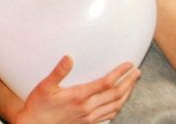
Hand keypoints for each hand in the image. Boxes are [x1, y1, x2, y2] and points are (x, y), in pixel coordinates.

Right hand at [15, 56, 139, 123]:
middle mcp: (88, 108)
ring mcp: (90, 117)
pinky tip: (120, 101)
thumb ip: (58, 72)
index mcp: (79, 96)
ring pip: (116, 106)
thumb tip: (69, 58)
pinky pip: (110, 115)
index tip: (128, 64)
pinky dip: (119, 106)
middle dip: (128, 82)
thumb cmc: (39, 105)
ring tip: (132, 83)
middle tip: (136, 72)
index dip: (120, 73)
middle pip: (116, 94)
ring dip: (127, 94)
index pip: (106, 83)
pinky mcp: (88, 123)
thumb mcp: (45, 86)